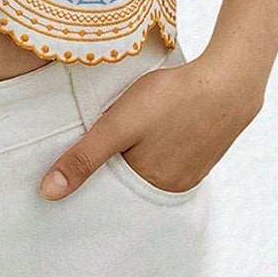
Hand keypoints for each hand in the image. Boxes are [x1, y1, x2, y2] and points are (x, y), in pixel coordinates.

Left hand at [39, 49, 265, 199]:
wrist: (230, 80)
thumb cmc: (171, 99)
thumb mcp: (118, 125)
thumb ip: (83, 158)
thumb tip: (47, 194)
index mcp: (149, 186)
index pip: (108, 196)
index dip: (90, 182)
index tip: (74, 170)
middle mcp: (173, 187)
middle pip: (130, 184)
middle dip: (112, 172)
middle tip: (98, 149)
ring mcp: (193, 171)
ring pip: (152, 169)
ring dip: (136, 158)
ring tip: (126, 138)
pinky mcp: (204, 153)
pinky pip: (172, 159)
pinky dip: (158, 149)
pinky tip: (155, 130)